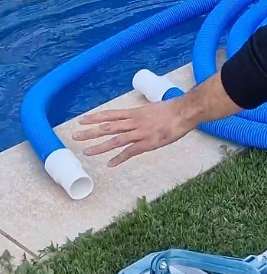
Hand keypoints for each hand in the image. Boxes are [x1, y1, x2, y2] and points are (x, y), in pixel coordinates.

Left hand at [74, 99, 191, 166]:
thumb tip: (134, 118)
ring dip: (100, 147)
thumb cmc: (172, 110)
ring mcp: (140, 133)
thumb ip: (141, 115)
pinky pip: (130, 152)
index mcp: (134, 113)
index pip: (110, 114)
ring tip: (87, 152)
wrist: (184, 112)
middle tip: (75, 136)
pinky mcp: (148, 143)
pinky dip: (119, 158)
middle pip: (108, 127)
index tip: (82, 119)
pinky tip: (110, 164)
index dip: (95, 117)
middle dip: (91, 132)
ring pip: (115, 140)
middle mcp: (134, 122)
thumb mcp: (151, 109)